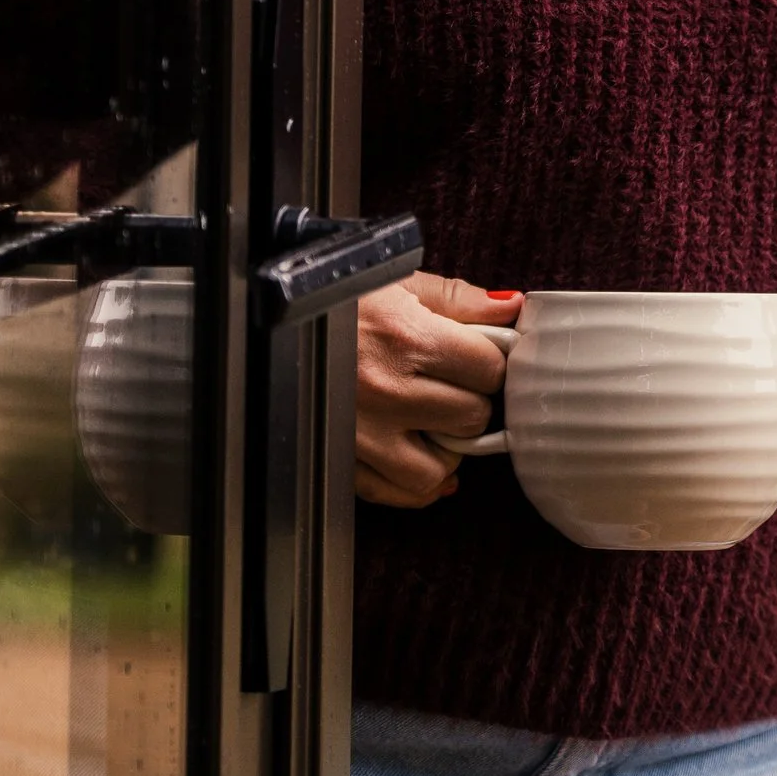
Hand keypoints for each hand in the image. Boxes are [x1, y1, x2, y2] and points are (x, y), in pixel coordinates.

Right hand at [354, 271, 522, 505]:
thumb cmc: (334, 298)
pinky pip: (393, 493)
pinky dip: (413, 483)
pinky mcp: (339, 459)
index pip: (489, 370)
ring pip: (437, 469)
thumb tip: (509, 310)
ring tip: (434, 422)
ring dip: (444, 448)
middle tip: (453, 385)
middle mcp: (383, 389)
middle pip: (471, 418)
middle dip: (471, 400)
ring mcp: (359, 431)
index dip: (490, 362)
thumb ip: (457, 299)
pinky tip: (416, 455)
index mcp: (403, 336)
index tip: (478, 358)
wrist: (268, 315)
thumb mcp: (394, 282)